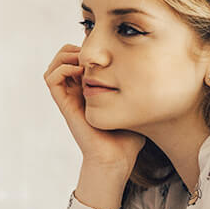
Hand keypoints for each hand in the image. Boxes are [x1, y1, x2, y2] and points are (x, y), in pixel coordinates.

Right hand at [43, 44, 145, 170]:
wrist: (116, 159)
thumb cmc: (128, 138)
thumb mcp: (137, 106)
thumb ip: (141, 90)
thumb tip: (158, 74)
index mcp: (91, 91)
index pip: (80, 60)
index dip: (87, 49)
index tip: (106, 52)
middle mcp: (77, 93)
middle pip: (63, 59)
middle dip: (74, 49)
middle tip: (92, 55)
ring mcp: (70, 99)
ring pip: (53, 67)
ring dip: (65, 57)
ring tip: (83, 62)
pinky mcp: (66, 105)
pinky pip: (51, 79)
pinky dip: (62, 68)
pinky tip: (81, 72)